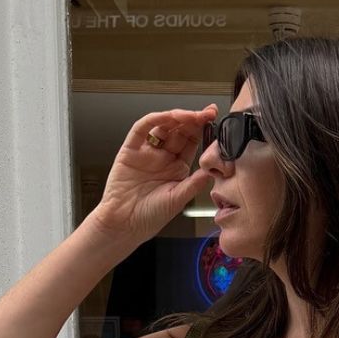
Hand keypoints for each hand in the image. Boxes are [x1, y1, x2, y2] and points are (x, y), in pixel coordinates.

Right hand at [91, 105, 217, 242]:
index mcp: (176, 168)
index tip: (214, 119)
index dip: (202, 130)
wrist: (124, 225)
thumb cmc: (150, 216)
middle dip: (193, 120)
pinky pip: (141, 129)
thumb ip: (194, 183)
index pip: (192, 143)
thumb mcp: (178, 199)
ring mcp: (147, 152)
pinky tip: (166, 117)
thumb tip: (213, 170)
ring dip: (177, 118)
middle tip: (207, 113)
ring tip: (190, 115)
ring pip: (163, 126)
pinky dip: (154, 120)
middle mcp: (163, 157)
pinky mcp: (130, 150)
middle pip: (179, 131)